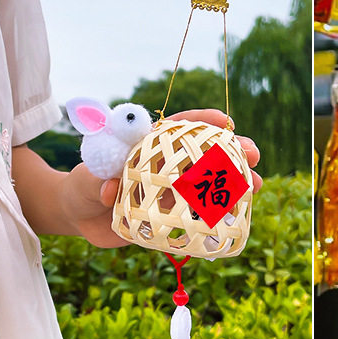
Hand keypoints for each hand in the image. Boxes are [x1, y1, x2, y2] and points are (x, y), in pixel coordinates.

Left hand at [95, 109, 261, 240]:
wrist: (78, 215)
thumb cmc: (82, 186)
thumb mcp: (85, 179)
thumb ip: (96, 179)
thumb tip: (108, 187)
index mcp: (149, 147)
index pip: (178, 128)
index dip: (202, 122)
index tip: (226, 121)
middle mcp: (166, 167)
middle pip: (204, 154)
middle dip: (232, 152)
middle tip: (253, 155)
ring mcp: (172, 191)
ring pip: (209, 184)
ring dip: (236, 183)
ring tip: (258, 185)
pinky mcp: (172, 217)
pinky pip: (200, 215)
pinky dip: (220, 214)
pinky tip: (240, 214)